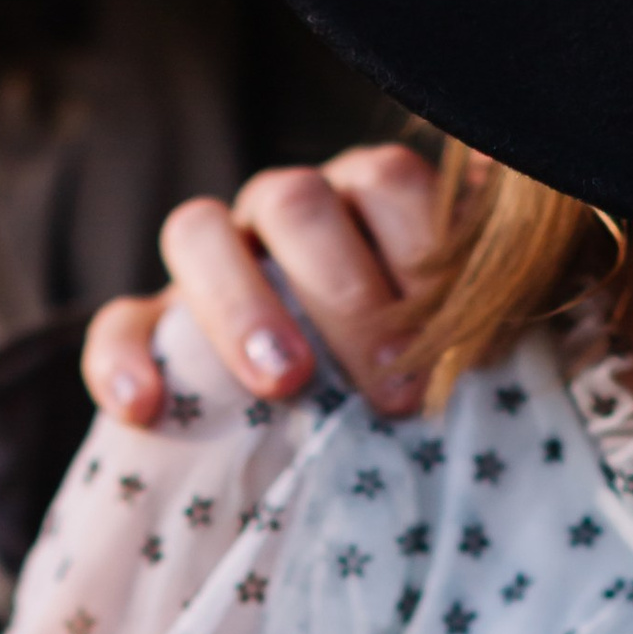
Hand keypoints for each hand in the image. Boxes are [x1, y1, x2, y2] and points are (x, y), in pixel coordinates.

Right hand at [82, 142, 467, 429]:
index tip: (462, 340)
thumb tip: (514, 178)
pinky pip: (118, 323)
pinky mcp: (145, 329)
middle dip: (346, 293)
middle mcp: (282, 214)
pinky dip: (126, 360)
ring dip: (243, 307)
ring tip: (286, 386)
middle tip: (395, 395)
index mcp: (364, 202)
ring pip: (197, 231)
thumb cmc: (403, 382)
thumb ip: (493, 276)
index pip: (387, 181)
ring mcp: (208, 267)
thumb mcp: (460, 336)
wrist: (322, 454)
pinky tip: (147, 410)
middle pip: (296, 202)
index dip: (423, 250)